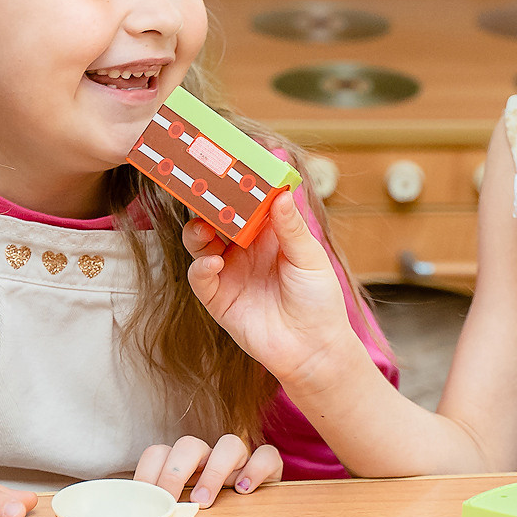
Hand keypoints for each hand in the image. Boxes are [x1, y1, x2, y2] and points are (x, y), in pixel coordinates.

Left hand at [134, 434, 282, 506]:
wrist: (258, 509)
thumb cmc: (213, 510)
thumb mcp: (184, 509)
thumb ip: (165, 512)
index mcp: (183, 464)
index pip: (159, 453)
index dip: (148, 474)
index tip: (144, 502)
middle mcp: (209, 456)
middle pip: (188, 446)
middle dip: (175, 474)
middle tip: (172, 503)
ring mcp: (239, 458)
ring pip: (229, 444)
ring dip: (213, 472)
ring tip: (204, 501)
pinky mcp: (267, 465)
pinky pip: (266, 455)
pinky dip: (255, 470)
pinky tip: (245, 491)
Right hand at [184, 192, 354, 388]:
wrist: (313, 349)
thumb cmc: (319, 301)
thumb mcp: (310, 258)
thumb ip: (292, 228)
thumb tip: (281, 193)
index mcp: (269, 234)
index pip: (247, 202)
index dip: (236, 186)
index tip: (228, 167)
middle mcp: (245, 249)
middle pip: (217, 219)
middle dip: (207, 204)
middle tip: (201, 190)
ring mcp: (230, 273)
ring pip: (201, 244)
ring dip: (197, 232)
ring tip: (203, 228)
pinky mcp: (219, 299)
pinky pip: (201, 278)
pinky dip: (201, 268)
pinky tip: (212, 264)